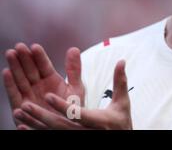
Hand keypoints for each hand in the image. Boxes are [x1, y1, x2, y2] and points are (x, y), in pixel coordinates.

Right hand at [2, 43, 83, 128]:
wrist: (67, 128)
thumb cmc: (72, 109)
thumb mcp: (76, 88)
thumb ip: (74, 70)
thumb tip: (74, 48)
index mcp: (52, 80)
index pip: (44, 66)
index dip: (39, 56)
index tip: (34, 46)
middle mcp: (39, 86)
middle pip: (30, 70)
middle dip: (24, 58)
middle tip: (19, 46)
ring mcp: (29, 95)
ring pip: (21, 79)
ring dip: (15, 67)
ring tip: (10, 53)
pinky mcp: (22, 107)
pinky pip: (15, 94)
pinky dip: (10, 84)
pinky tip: (6, 72)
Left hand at [18, 60, 132, 129]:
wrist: (120, 139)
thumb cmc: (121, 121)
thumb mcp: (123, 102)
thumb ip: (120, 82)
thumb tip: (121, 61)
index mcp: (98, 121)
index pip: (78, 114)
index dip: (63, 106)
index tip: (49, 96)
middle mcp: (86, 132)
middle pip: (60, 125)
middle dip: (41, 116)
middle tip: (26, 105)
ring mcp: (77, 138)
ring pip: (52, 132)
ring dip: (34, 123)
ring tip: (20, 111)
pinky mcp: (71, 139)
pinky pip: (50, 136)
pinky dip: (36, 131)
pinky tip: (22, 126)